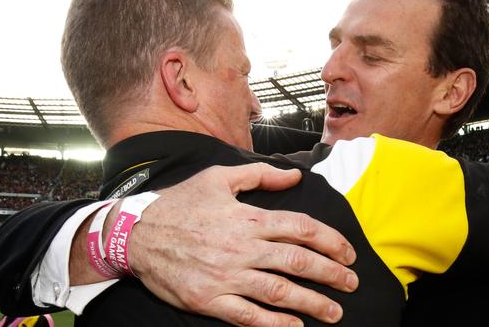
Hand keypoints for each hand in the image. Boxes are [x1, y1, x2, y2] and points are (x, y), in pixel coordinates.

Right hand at [127, 163, 358, 326]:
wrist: (137, 234)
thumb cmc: (180, 204)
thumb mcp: (219, 178)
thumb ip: (260, 176)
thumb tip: (295, 176)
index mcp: (248, 218)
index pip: (301, 228)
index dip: (330, 240)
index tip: (348, 252)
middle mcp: (242, 248)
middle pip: (298, 262)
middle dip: (331, 274)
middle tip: (352, 283)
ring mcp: (227, 277)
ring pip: (279, 292)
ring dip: (312, 303)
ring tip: (335, 312)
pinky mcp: (209, 299)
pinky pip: (248, 315)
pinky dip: (274, 324)